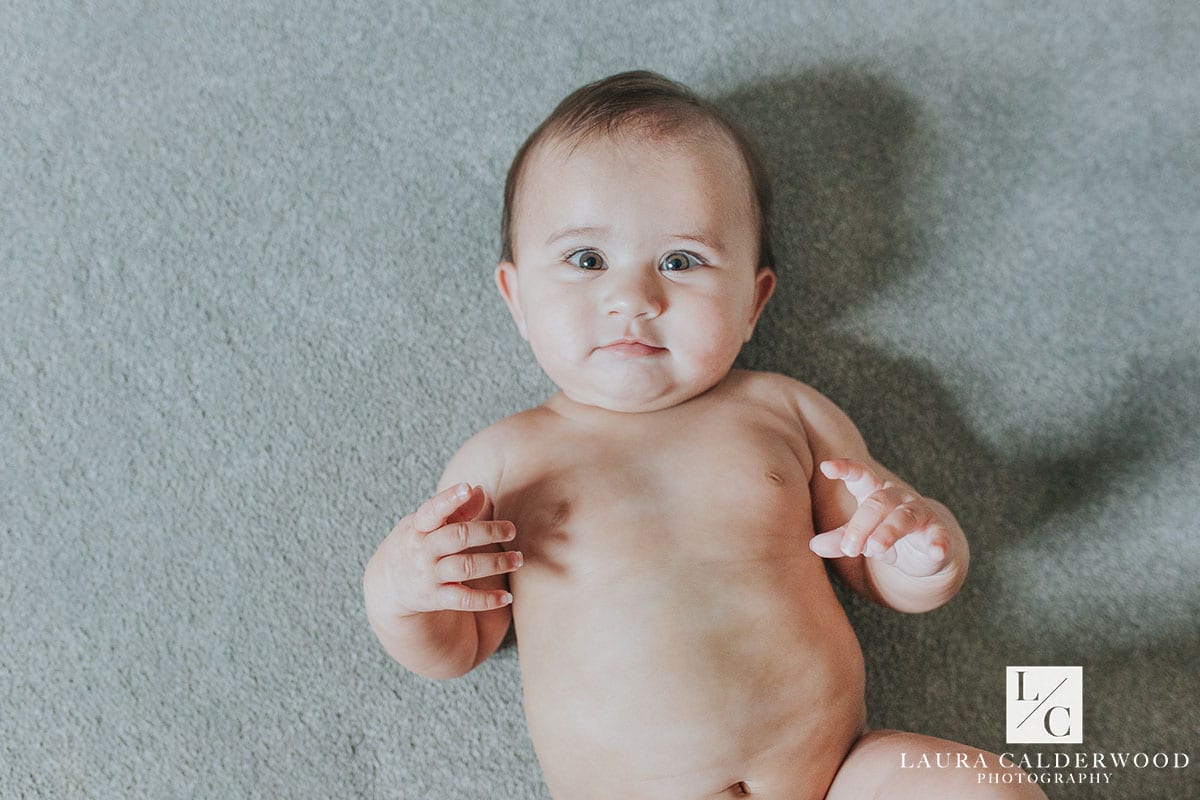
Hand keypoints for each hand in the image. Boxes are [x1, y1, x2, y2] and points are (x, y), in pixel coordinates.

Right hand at [378, 483, 521, 614]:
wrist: (389, 585)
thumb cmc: (417, 543)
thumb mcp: (427, 524)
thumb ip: (455, 509)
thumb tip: (479, 489)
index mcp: (419, 526)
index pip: (432, 510)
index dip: (449, 499)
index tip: (466, 487)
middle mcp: (423, 550)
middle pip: (457, 537)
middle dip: (488, 532)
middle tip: (511, 530)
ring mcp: (429, 575)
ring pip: (466, 567)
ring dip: (496, 563)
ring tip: (518, 559)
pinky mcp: (436, 598)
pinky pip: (464, 600)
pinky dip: (487, 599)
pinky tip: (506, 597)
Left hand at [809, 459, 951, 577]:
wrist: (925, 550)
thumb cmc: (885, 535)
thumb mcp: (861, 537)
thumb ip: (840, 539)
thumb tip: (814, 545)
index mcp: (874, 492)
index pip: (860, 475)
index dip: (845, 469)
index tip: (827, 467)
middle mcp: (898, 497)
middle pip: (877, 503)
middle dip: (861, 525)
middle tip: (850, 548)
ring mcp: (920, 513)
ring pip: (904, 517)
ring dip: (889, 532)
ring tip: (875, 548)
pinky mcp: (939, 532)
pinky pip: (939, 535)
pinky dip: (939, 542)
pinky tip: (936, 550)